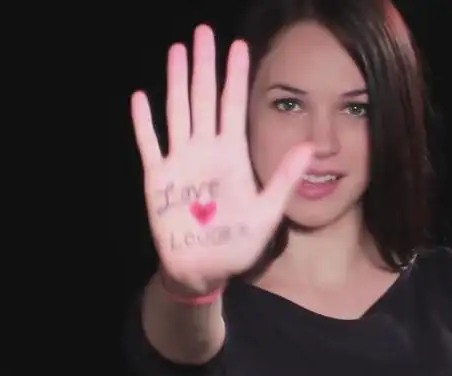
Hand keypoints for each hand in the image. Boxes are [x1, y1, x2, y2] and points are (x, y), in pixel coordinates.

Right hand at [130, 25, 313, 293]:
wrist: (206, 269)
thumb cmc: (238, 243)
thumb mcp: (268, 210)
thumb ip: (284, 177)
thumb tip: (311, 146)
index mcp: (231, 155)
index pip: (233, 106)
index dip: (235, 76)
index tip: (238, 45)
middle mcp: (205, 151)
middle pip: (203, 98)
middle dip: (203, 66)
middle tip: (202, 32)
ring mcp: (180, 162)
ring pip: (177, 112)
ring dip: (175, 82)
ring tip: (177, 51)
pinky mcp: (158, 180)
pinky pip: (150, 145)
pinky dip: (144, 123)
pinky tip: (140, 98)